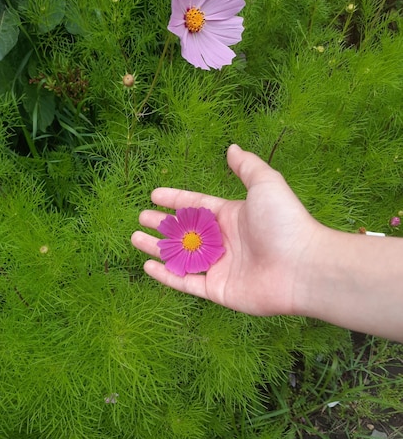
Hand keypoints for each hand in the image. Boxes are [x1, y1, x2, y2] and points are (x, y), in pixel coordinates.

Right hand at [131, 144, 323, 315]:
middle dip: (162, 225)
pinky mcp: (218, 290)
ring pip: (181, 257)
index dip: (175, 200)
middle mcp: (224, 241)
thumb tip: (232, 148)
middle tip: (141, 219)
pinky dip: (166, 275)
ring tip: (136, 238)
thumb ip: (246, 167)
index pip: (196, 206)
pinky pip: (186, 282)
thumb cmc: (285, 223)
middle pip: (185, 232)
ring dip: (158, 248)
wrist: (302, 267)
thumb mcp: (265, 184)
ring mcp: (220, 267)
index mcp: (232, 216)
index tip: (154, 195)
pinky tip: (148, 265)